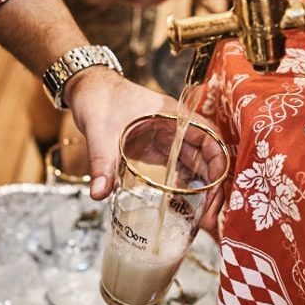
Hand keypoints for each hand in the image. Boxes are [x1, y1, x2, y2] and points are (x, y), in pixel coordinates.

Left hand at [63, 68, 226, 233]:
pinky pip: (179, 167)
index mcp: (171, 115)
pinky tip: (180, 204)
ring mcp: (168, 137)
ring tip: (200, 217)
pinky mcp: (158, 147)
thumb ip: (102, 164)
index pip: (210, 137)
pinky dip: (184, 185)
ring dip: (201, 189)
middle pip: (206, 156)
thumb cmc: (98, 98)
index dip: (218, 164)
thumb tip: (99, 194)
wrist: (86, 87)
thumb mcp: (100, 132)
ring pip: (195, 164)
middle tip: (209, 217)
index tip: (215, 190)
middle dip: (213, 186)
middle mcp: (176, 126)